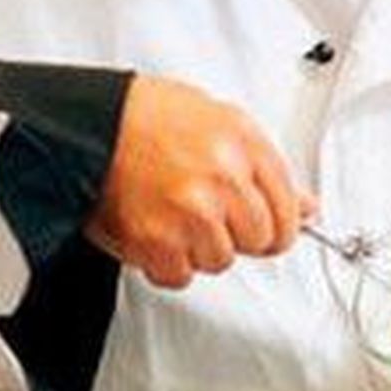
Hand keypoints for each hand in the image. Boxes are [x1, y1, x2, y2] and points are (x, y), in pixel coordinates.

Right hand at [86, 75, 313, 289]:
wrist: (87, 124)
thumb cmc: (143, 115)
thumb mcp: (216, 120)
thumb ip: (263, 166)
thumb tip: (304, 206)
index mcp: (242, 143)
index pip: (288, 208)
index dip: (277, 223)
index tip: (267, 228)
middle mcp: (222, 178)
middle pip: (259, 240)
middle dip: (236, 232)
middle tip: (205, 212)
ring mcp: (191, 212)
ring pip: (219, 260)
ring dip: (198, 247)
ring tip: (171, 212)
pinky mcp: (157, 241)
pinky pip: (179, 275)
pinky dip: (164, 261)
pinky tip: (152, 228)